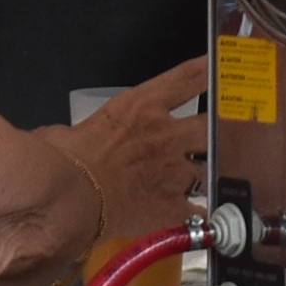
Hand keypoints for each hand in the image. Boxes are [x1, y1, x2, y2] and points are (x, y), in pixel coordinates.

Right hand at [57, 59, 207, 250]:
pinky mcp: (173, 206)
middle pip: (209, 125)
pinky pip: (201, 210)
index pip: (186, 79)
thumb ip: (79, 134)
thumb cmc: (62, 162)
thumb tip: (62, 142)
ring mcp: (174, 171)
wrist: (71, 200)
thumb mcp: (65, 133)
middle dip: (219, 129)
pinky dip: (204, 214)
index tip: (222, 67)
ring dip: (208, 173)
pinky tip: (209, 218)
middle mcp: (165, 134)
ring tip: (214, 178)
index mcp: (140, 106)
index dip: (208, 71)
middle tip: (224, 132)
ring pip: (209, 169)